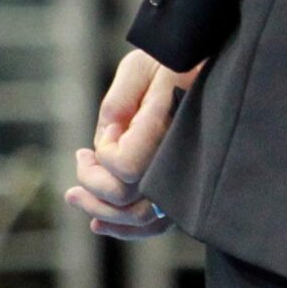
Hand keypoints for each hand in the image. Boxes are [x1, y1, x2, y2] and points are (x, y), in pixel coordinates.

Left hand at [64, 49, 198, 239]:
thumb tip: (106, 139)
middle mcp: (181, 156)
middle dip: (91, 185)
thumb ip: (118, 102)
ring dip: (100, 211)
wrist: (211, 62)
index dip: (106, 154)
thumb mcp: (140, 67)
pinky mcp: (184, 186)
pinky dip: (125, 229)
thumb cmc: (174, 58)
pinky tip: (99, 222)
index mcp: (171, 125)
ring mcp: (186, 175)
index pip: (126, 166)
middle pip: (126, 198)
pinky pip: (157, 224)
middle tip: (80, 159)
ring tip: (75, 195)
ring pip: (140, 218)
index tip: (114, 126)